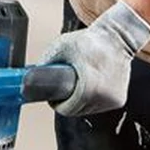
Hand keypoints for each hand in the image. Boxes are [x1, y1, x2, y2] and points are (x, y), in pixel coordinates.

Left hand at [38, 0, 149, 117]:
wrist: (118, 38)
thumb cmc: (91, 41)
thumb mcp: (62, 47)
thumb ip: (46, 62)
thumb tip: (30, 76)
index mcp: (88, 89)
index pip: (66, 110)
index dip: (57, 104)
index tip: (55, 96)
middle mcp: (102, 98)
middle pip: (77, 111)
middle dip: (68, 102)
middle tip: (66, 87)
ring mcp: (112, 101)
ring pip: (88, 110)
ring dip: (81, 101)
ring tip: (81, 83)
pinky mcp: (119, 100)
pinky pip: (99, 106)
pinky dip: (93, 99)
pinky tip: (93, 84)